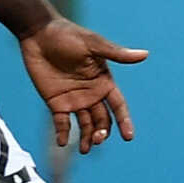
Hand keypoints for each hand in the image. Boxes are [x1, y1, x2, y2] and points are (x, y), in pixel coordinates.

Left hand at [19, 18, 147, 154]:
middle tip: (97, 139)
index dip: (124, 121)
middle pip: (102, 120)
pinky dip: (63, 134)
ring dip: (87, 137)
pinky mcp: (55, 102)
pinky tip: (62, 143)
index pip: (118, 106)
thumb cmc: (68, 35)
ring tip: (86, 148)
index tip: (128, 136)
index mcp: (104, 82)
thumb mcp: (93, 45)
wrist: (39, 34)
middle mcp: (91, 94)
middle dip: (102, 132)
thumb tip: (144, 55)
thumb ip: (116, 54)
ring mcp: (73, 100)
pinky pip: (61, 123)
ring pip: (85, 125)